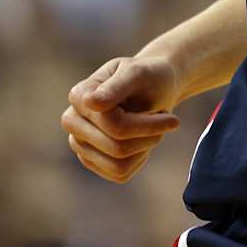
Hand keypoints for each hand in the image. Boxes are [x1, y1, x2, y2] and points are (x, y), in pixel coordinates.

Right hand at [62, 55, 181, 183]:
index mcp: (79, 96)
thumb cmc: (148, 77)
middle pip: (116, 147)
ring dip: (146, 147)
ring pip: (118, 164)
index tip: (174, 120)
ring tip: (155, 128)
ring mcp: (80, 143)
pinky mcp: (92, 161)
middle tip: (166, 120)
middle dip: (148, 136)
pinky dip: (140, 159)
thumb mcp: (139, 73)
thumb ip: (116, 87)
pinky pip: (119, 173)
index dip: (146, 125)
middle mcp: (72, 121)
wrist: (155, 87)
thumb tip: (88, 102)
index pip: (113, 124)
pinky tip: (143, 140)